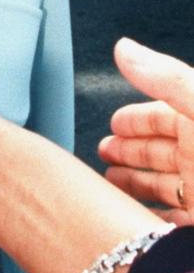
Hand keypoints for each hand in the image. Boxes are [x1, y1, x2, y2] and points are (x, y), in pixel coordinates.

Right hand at [99, 38, 193, 223]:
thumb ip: (166, 79)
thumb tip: (123, 47)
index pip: (163, 117)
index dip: (136, 119)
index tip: (112, 124)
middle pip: (161, 153)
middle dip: (131, 151)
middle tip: (103, 153)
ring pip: (164, 189)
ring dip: (137, 185)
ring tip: (109, 187)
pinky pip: (170, 225)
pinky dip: (150, 219)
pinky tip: (134, 220)